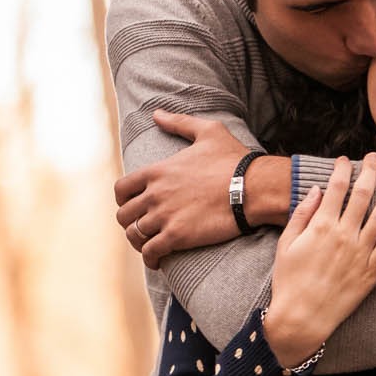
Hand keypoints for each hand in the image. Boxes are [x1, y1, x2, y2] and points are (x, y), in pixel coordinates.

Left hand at [113, 111, 251, 266]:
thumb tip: (157, 114)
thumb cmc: (234, 160)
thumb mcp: (207, 131)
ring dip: (139, 242)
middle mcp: (154, 194)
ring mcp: (164, 215)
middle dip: (130, 223)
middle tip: (143, 228)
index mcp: (157, 171)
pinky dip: (150, 259)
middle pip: (123, 215)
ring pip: (134, 235)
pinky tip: (157, 261)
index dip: (123, 200)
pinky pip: (151, 252)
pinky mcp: (177, 236)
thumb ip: (179, 122)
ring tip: (149, 246)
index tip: (133, 206)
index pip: (121, 190)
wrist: (254, 187)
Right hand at [262, 154, 375, 366]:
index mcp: (321, 227)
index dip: (343, 169)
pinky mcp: (371, 270)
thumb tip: (316, 191)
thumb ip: (301, 215)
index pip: (337, 188)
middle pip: (362, 195)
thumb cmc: (288, 281)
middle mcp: (344, 236)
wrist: (302, 317)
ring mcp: (360, 253)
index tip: (347, 158)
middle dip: (371, 172)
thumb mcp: (285, 244)